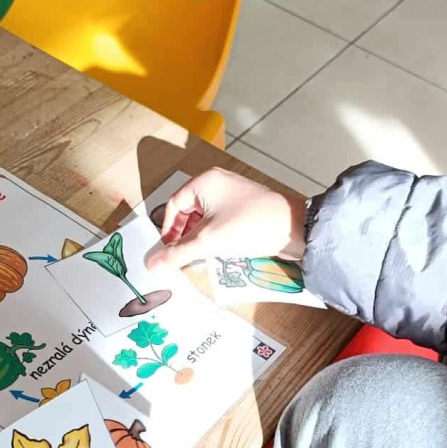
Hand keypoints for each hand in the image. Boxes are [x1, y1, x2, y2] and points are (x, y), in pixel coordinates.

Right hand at [145, 167, 307, 270]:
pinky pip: (221, 220)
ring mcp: (233, 194)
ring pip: (205, 217)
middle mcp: (217, 183)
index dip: (168, 230)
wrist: (295, 228)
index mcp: (204, 182)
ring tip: (201, 256)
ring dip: (199, 237)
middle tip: (183, 256)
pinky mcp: (246, 207)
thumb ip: (177, 254)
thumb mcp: (208, 242)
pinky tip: (219, 251)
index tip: (169, 251)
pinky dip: (215, 235)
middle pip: (188, 210)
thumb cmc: (249, 226)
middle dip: (183, 235)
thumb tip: (151, 265)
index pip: (174, 205)